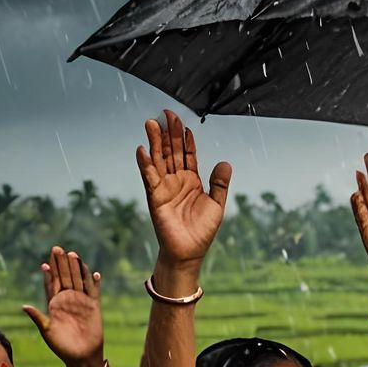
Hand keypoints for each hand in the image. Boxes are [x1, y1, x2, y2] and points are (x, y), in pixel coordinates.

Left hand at [22, 246, 104, 366]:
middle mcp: (68, 300)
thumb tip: (24, 306)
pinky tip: (93, 273)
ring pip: (79, 280)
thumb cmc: (61, 346)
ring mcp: (81, 302)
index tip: (45, 263)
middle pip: (64, 277)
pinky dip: (94, 283)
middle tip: (58, 249)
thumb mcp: (47, 331)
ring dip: (76, 268)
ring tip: (73, 255)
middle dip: (61, 264)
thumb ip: (38, 317)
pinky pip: (94, 292)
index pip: (51, 284)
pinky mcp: (94, 306)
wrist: (81, 356)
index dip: (48, 273)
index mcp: (55, 304)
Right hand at [136, 110, 230, 265]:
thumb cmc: (201, 231)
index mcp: (191, 180)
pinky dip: (145, 164)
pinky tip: (143, 150)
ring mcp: (164, 187)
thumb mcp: (217, 204)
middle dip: (168, 134)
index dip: (185, 139)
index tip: (183, 123)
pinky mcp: (155, 197)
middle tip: (166, 114)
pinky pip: (150, 177)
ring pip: (158, 160)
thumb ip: (219, 183)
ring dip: (154, 142)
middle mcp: (176, 181)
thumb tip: (225, 162)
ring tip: (151, 124)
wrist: (189, 252)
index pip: (187, 154)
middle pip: (171, 152)